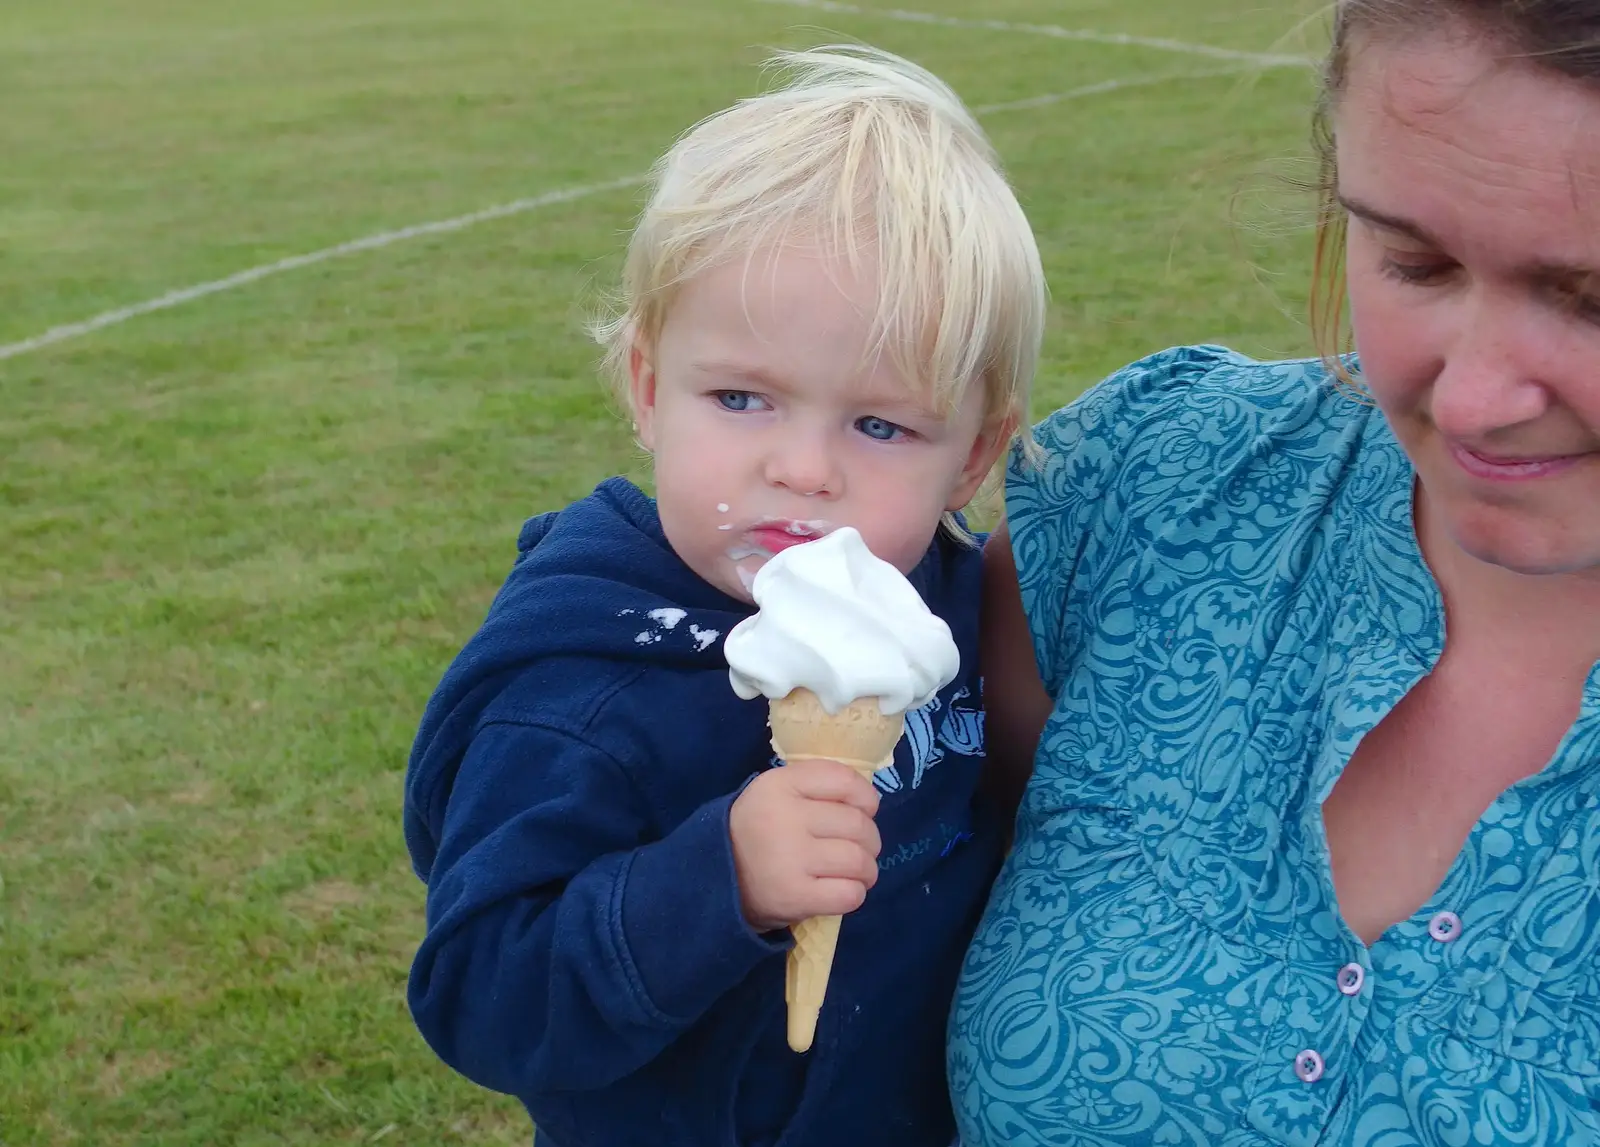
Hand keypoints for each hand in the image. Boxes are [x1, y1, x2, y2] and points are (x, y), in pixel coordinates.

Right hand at [729, 757, 881, 932]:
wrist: (716, 879)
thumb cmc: (759, 832)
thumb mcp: (775, 793)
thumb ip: (817, 787)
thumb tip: (869, 802)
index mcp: (778, 785)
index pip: (843, 780)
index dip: (865, 797)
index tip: (864, 811)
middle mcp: (783, 818)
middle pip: (857, 824)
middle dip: (870, 839)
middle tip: (860, 848)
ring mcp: (789, 859)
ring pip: (858, 860)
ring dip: (867, 869)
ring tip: (857, 872)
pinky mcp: (794, 896)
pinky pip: (849, 894)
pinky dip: (855, 893)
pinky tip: (842, 890)